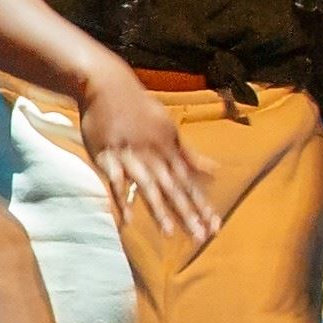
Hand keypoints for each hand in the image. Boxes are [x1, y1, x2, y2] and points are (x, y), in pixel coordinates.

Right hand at [69, 72, 220, 245]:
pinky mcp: (108, 156)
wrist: (107, 86)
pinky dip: (121, 199)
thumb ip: (189, 154)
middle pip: (173, 188)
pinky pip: (115, 181)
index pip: (190, 183)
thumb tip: (215, 171)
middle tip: (200, 237)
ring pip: (148, 187)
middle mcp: (154, 155)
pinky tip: (127, 220)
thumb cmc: (139, 108)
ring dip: (159, 210)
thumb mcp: (169, 128)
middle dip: (187, 213)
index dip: (202, 205)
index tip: (215, 226)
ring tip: (169, 233)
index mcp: (169, 149)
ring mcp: (131, 156)